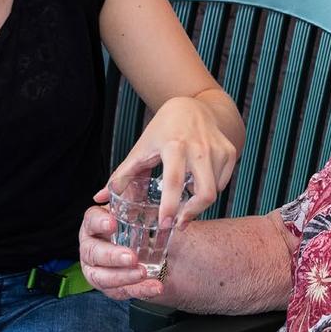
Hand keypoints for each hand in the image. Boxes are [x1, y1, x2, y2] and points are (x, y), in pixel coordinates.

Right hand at [78, 203, 166, 300]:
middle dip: (111, 255)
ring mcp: (97, 269)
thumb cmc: (143, 229)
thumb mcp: (143, 212)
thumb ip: (139, 199)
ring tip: (143, 273)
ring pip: (101, 277)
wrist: (158, 255)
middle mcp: (92, 247)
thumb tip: (141, 181)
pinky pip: (120, 292)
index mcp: (96, 225)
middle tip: (131, 256)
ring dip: (123, 276)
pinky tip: (153, 287)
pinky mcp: (110, 287)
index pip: (91, 220)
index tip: (112, 223)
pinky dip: (138, 290)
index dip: (99, 222)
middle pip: (93, 252)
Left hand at [103, 95, 237, 230]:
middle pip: (205, 193)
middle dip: (193, 214)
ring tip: (185, 202)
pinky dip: (210, 190)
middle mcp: (199, 148)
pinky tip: (197, 185)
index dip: (171, 208)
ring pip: (215, 191)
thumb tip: (100, 197)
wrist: (192, 106)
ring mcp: (218, 150)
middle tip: (178, 224)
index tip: (165, 225)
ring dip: (199, 202)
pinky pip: (222, 183)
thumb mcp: (141, 149)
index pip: (174, 183)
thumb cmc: (164, 130)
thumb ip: (121, 175)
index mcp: (174, 146)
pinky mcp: (230, 153)